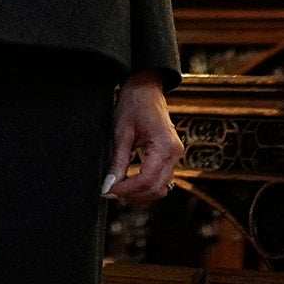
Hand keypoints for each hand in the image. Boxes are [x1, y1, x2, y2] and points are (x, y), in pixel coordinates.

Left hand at [103, 71, 181, 206]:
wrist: (146, 88)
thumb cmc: (134, 104)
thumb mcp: (121, 133)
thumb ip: (117, 162)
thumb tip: (109, 186)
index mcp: (164, 146)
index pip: (146, 180)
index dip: (126, 190)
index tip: (108, 191)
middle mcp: (175, 153)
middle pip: (156, 188)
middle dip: (132, 195)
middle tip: (110, 191)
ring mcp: (175, 155)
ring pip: (160, 187)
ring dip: (140, 193)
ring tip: (118, 186)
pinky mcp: (171, 156)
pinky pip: (161, 179)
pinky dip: (146, 185)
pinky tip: (129, 181)